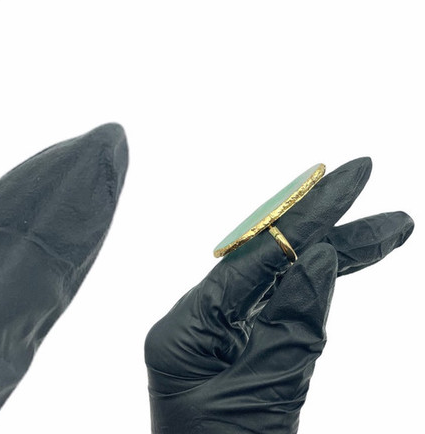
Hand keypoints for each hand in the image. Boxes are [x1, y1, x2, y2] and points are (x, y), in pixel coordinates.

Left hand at [145, 158, 412, 433]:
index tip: (342, 183)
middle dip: (322, 222)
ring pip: (278, 284)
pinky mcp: (237, 364)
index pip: (252, 257)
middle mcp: (194, 325)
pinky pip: (277, 314)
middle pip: (266, 260)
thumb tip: (318, 253)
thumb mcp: (264, 393)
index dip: (302, 217)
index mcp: (184, 327)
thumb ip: (294, 324)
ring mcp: (214, 344)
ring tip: (387, 228)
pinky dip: (312, 290)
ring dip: (330, 254)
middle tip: (369, 178)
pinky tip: (341, 261)